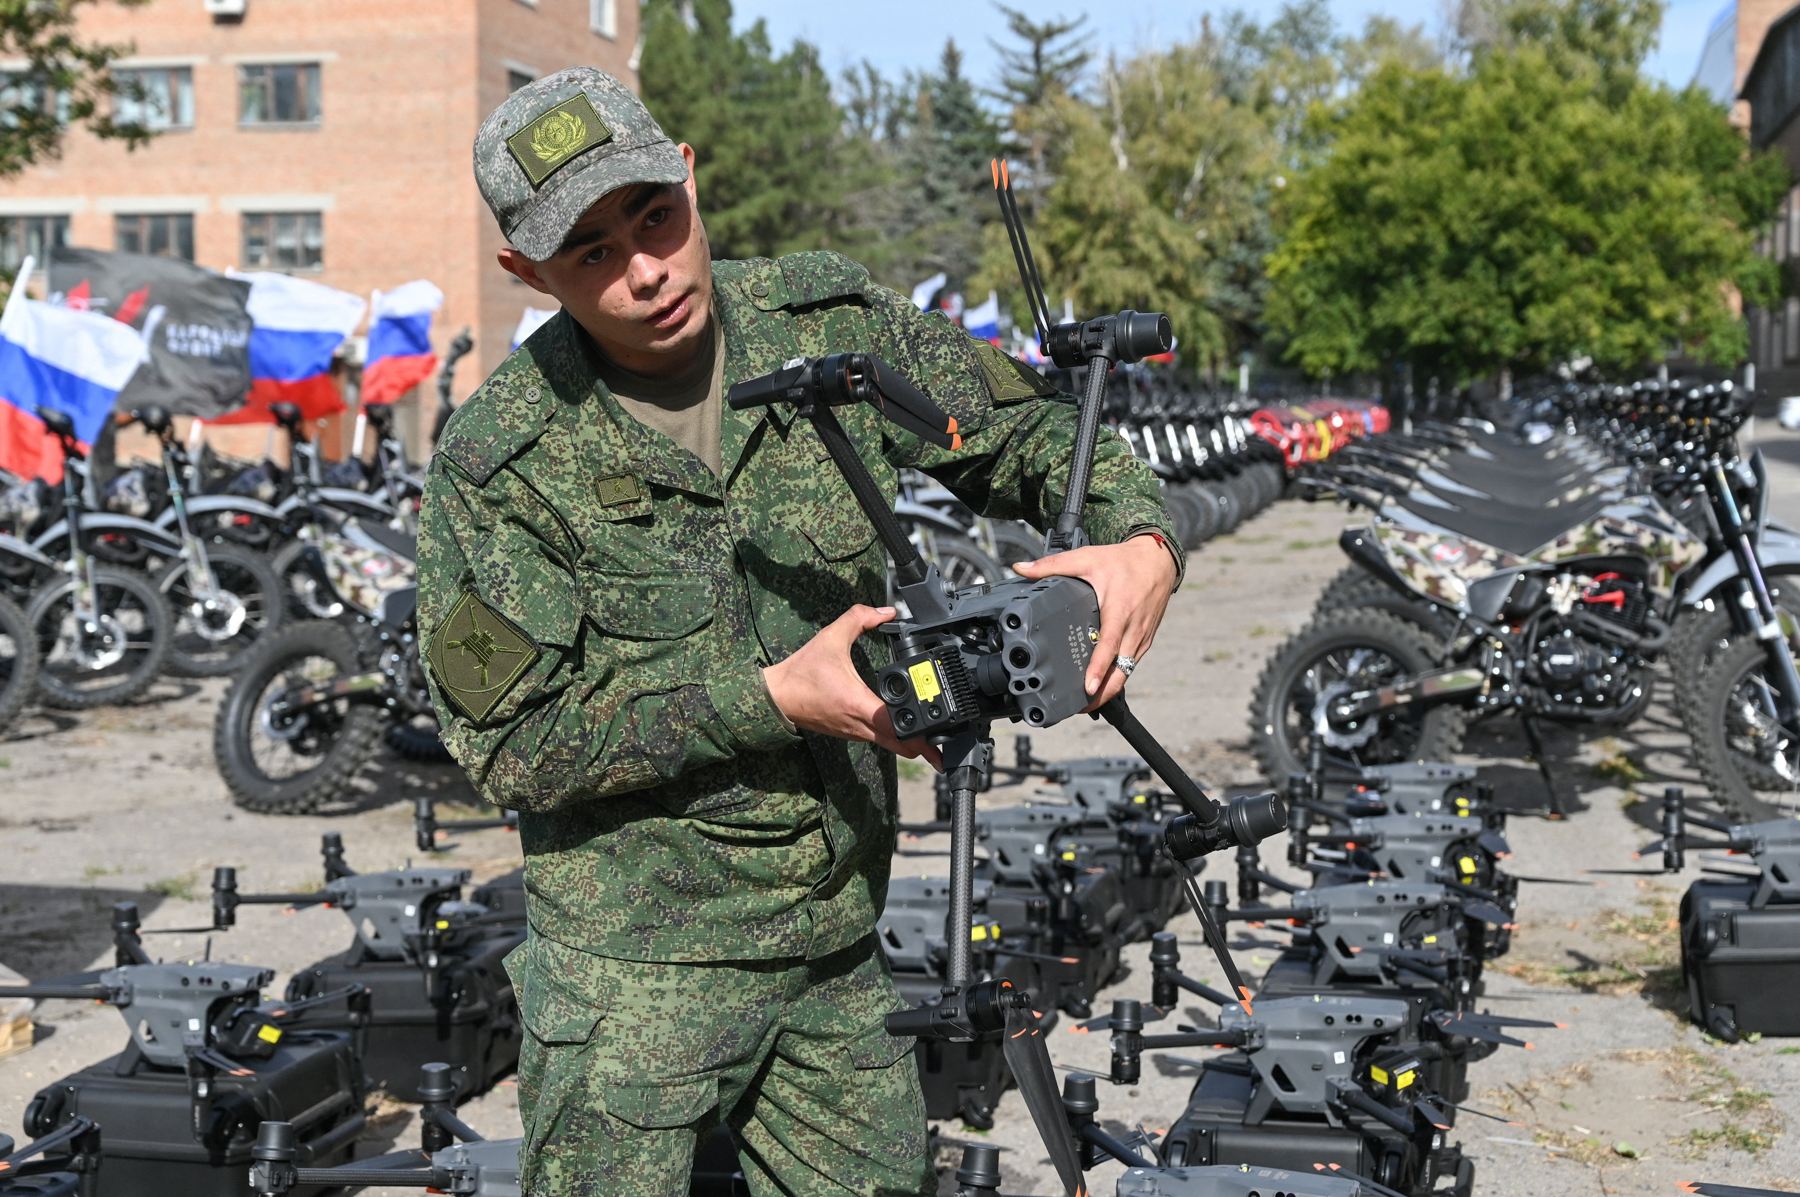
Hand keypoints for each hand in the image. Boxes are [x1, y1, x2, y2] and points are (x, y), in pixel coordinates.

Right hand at [763, 605, 942, 768]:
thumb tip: (886, 611)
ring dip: (911, 744)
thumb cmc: (801, 673)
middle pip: (902, 747)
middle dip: (925, 747)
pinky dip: (895, 738)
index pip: (899, 727)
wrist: (776, 698)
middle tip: (946, 743)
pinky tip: (904, 728)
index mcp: (859, 705)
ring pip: (891, 746)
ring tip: (932, 736)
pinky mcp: (849, 733)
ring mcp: (854, 732)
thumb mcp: (831, 637)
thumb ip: (859, 618)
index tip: (940, 736)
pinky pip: (878, 740)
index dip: (922, 733)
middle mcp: (860, 725)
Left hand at [1011, 533, 1177, 709]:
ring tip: (1087, 702)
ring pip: (1127, 672)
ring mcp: (1141, 637)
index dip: (1099, 669)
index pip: (1109, 646)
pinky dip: (1118, 677)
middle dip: (1103, 694)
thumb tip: (1021, 569)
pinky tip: (1102, 685)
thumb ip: (1052, 564)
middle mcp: (1133, 629)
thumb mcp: (1087, 558)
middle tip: (1081, 707)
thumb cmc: (1124, 561)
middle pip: (1121, 671)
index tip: (1089, 687)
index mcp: (1119, 611)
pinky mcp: (1145, 640)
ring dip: (1109, 689)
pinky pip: (1131, 664)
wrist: (1159, 560)